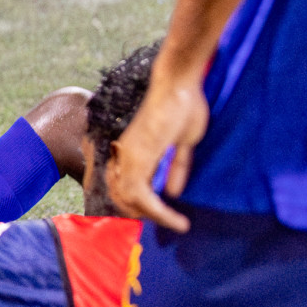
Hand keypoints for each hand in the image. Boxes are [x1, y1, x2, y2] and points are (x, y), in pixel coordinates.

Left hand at [105, 70, 209, 232]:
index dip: (141, 207)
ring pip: (130, 199)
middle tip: (168, 222)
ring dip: (153, 216)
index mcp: (132, 152)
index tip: (165, 218)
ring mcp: (129, 155)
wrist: (178, 84)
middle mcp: (125, 156)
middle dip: (145, 215)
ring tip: (173, 222)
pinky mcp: (139, 155)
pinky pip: (141, 193)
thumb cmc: (183, 107)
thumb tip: (173, 192)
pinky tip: (175, 219)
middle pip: (124, 198)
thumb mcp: (183, 144)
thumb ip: (176, 167)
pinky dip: (157, 210)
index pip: (126, 189)